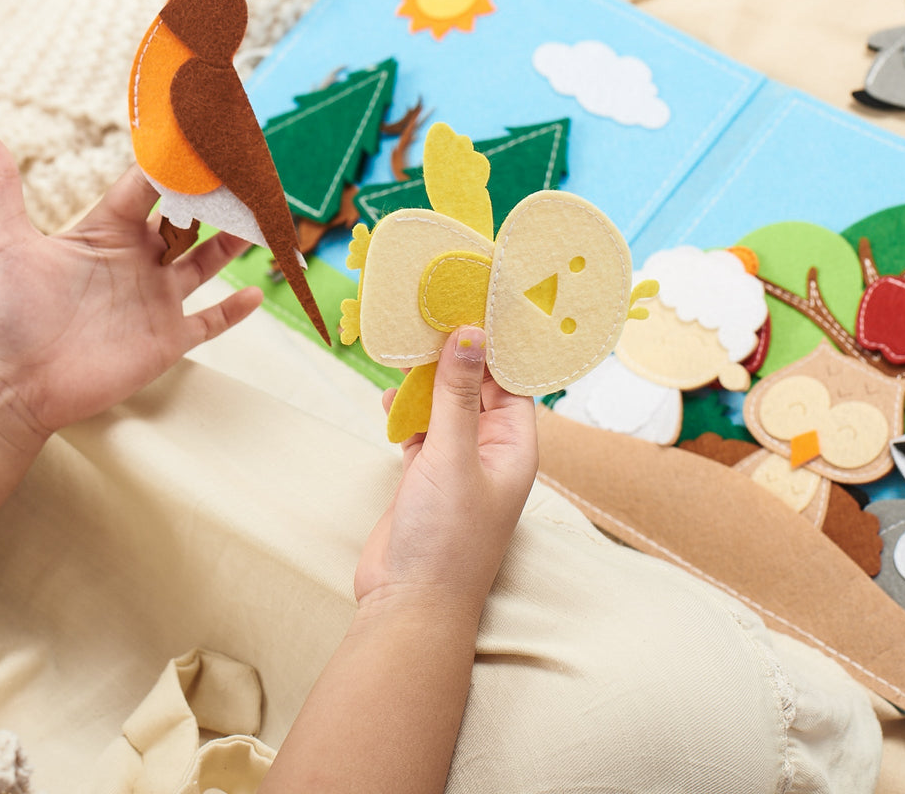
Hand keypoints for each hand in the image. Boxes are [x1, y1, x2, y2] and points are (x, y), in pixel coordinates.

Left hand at [0, 130, 262, 451]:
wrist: (16, 383)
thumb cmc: (7, 314)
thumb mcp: (7, 243)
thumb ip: (2, 188)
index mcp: (106, 233)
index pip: (147, 190)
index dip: (171, 167)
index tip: (197, 141)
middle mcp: (137, 262)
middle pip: (185, 222)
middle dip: (212, 200)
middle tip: (242, 175)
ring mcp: (155, 300)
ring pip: (205, 264)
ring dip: (230, 244)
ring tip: (260, 220)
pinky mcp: (167, 338)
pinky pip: (209, 322)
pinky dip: (233, 312)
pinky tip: (255, 294)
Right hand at [355, 326, 538, 619]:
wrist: (409, 603)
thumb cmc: (446, 539)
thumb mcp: (453, 455)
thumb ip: (458, 394)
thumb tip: (470, 335)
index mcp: (515, 446)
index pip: (513, 380)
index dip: (498, 342)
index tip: (477, 301)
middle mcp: (490, 450)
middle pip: (478, 386)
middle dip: (457, 354)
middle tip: (433, 310)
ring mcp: (457, 462)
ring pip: (446, 404)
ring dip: (427, 380)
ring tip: (406, 344)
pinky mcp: (425, 473)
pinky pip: (421, 428)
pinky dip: (406, 411)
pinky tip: (389, 396)